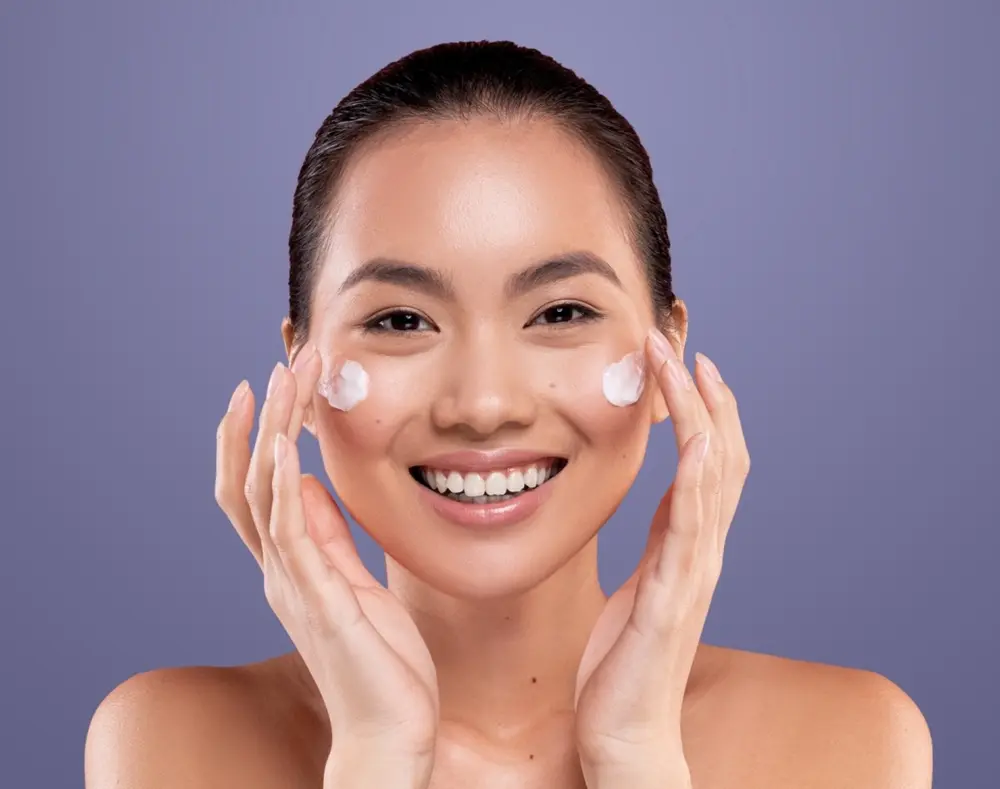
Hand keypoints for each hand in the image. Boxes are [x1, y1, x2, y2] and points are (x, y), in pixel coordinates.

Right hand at [214, 344, 438, 785]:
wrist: (390, 729)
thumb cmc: (381, 660)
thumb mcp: (355, 584)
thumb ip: (328, 538)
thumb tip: (307, 484)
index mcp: (291, 568)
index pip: (255, 491)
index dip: (249, 440)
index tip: (263, 389)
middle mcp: (280, 572)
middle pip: (247, 483)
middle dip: (258, 422)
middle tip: (276, 367)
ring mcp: (293, 587)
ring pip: (261, 497)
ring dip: (269, 435)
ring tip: (281, 384)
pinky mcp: (319, 602)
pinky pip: (290, 536)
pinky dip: (282, 489)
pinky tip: (286, 449)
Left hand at [574, 329, 749, 786]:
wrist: (624, 732)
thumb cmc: (622, 665)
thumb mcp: (636, 590)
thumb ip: (654, 549)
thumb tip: (655, 513)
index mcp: (686, 548)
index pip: (706, 465)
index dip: (702, 414)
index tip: (684, 366)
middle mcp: (700, 552)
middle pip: (720, 458)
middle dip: (704, 398)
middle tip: (683, 346)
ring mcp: (693, 572)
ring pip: (712, 478)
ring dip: (700, 417)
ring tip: (684, 367)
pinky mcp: (673, 596)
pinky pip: (692, 527)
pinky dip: (699, 479)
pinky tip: (697, 443)